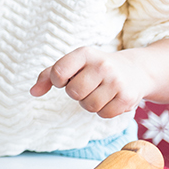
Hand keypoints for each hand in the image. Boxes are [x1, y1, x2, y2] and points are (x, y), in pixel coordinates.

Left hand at [31, 46, 151, 118]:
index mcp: (84, 54)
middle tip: (85, 86)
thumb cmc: (95, 68)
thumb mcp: (73, 64)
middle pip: (73, 93)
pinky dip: (103, 111)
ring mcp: (116, 82)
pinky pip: (104, 114)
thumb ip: (48, 75)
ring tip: (98, 92)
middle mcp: (102, 65)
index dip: (57, 81)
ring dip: (89, 103)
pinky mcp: (127, 98)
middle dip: (75, 93)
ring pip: (88, 106)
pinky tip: (110, 99)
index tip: (65, 79)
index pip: (58, 72)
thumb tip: (32, 92)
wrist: (136, 70)